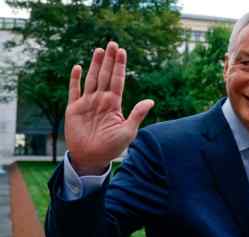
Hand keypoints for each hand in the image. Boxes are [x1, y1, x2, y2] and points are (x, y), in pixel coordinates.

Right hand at [65, 41, 153, 175]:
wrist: (92, 158)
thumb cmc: (112, 147)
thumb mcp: (128, 131)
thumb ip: (137, 114)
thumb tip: (151, 101)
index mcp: (114, 104)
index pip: (118, 80)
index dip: (120, 66)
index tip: (122, 51)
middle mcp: (101, 100)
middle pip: (106, 75)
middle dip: (109, 60)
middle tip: (113, 43)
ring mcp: (87, 103)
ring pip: (92, 79)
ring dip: (95, 65)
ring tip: (99, 50)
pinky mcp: (74, 109)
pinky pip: (74, 91)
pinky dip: (75, 79)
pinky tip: (78, 67)